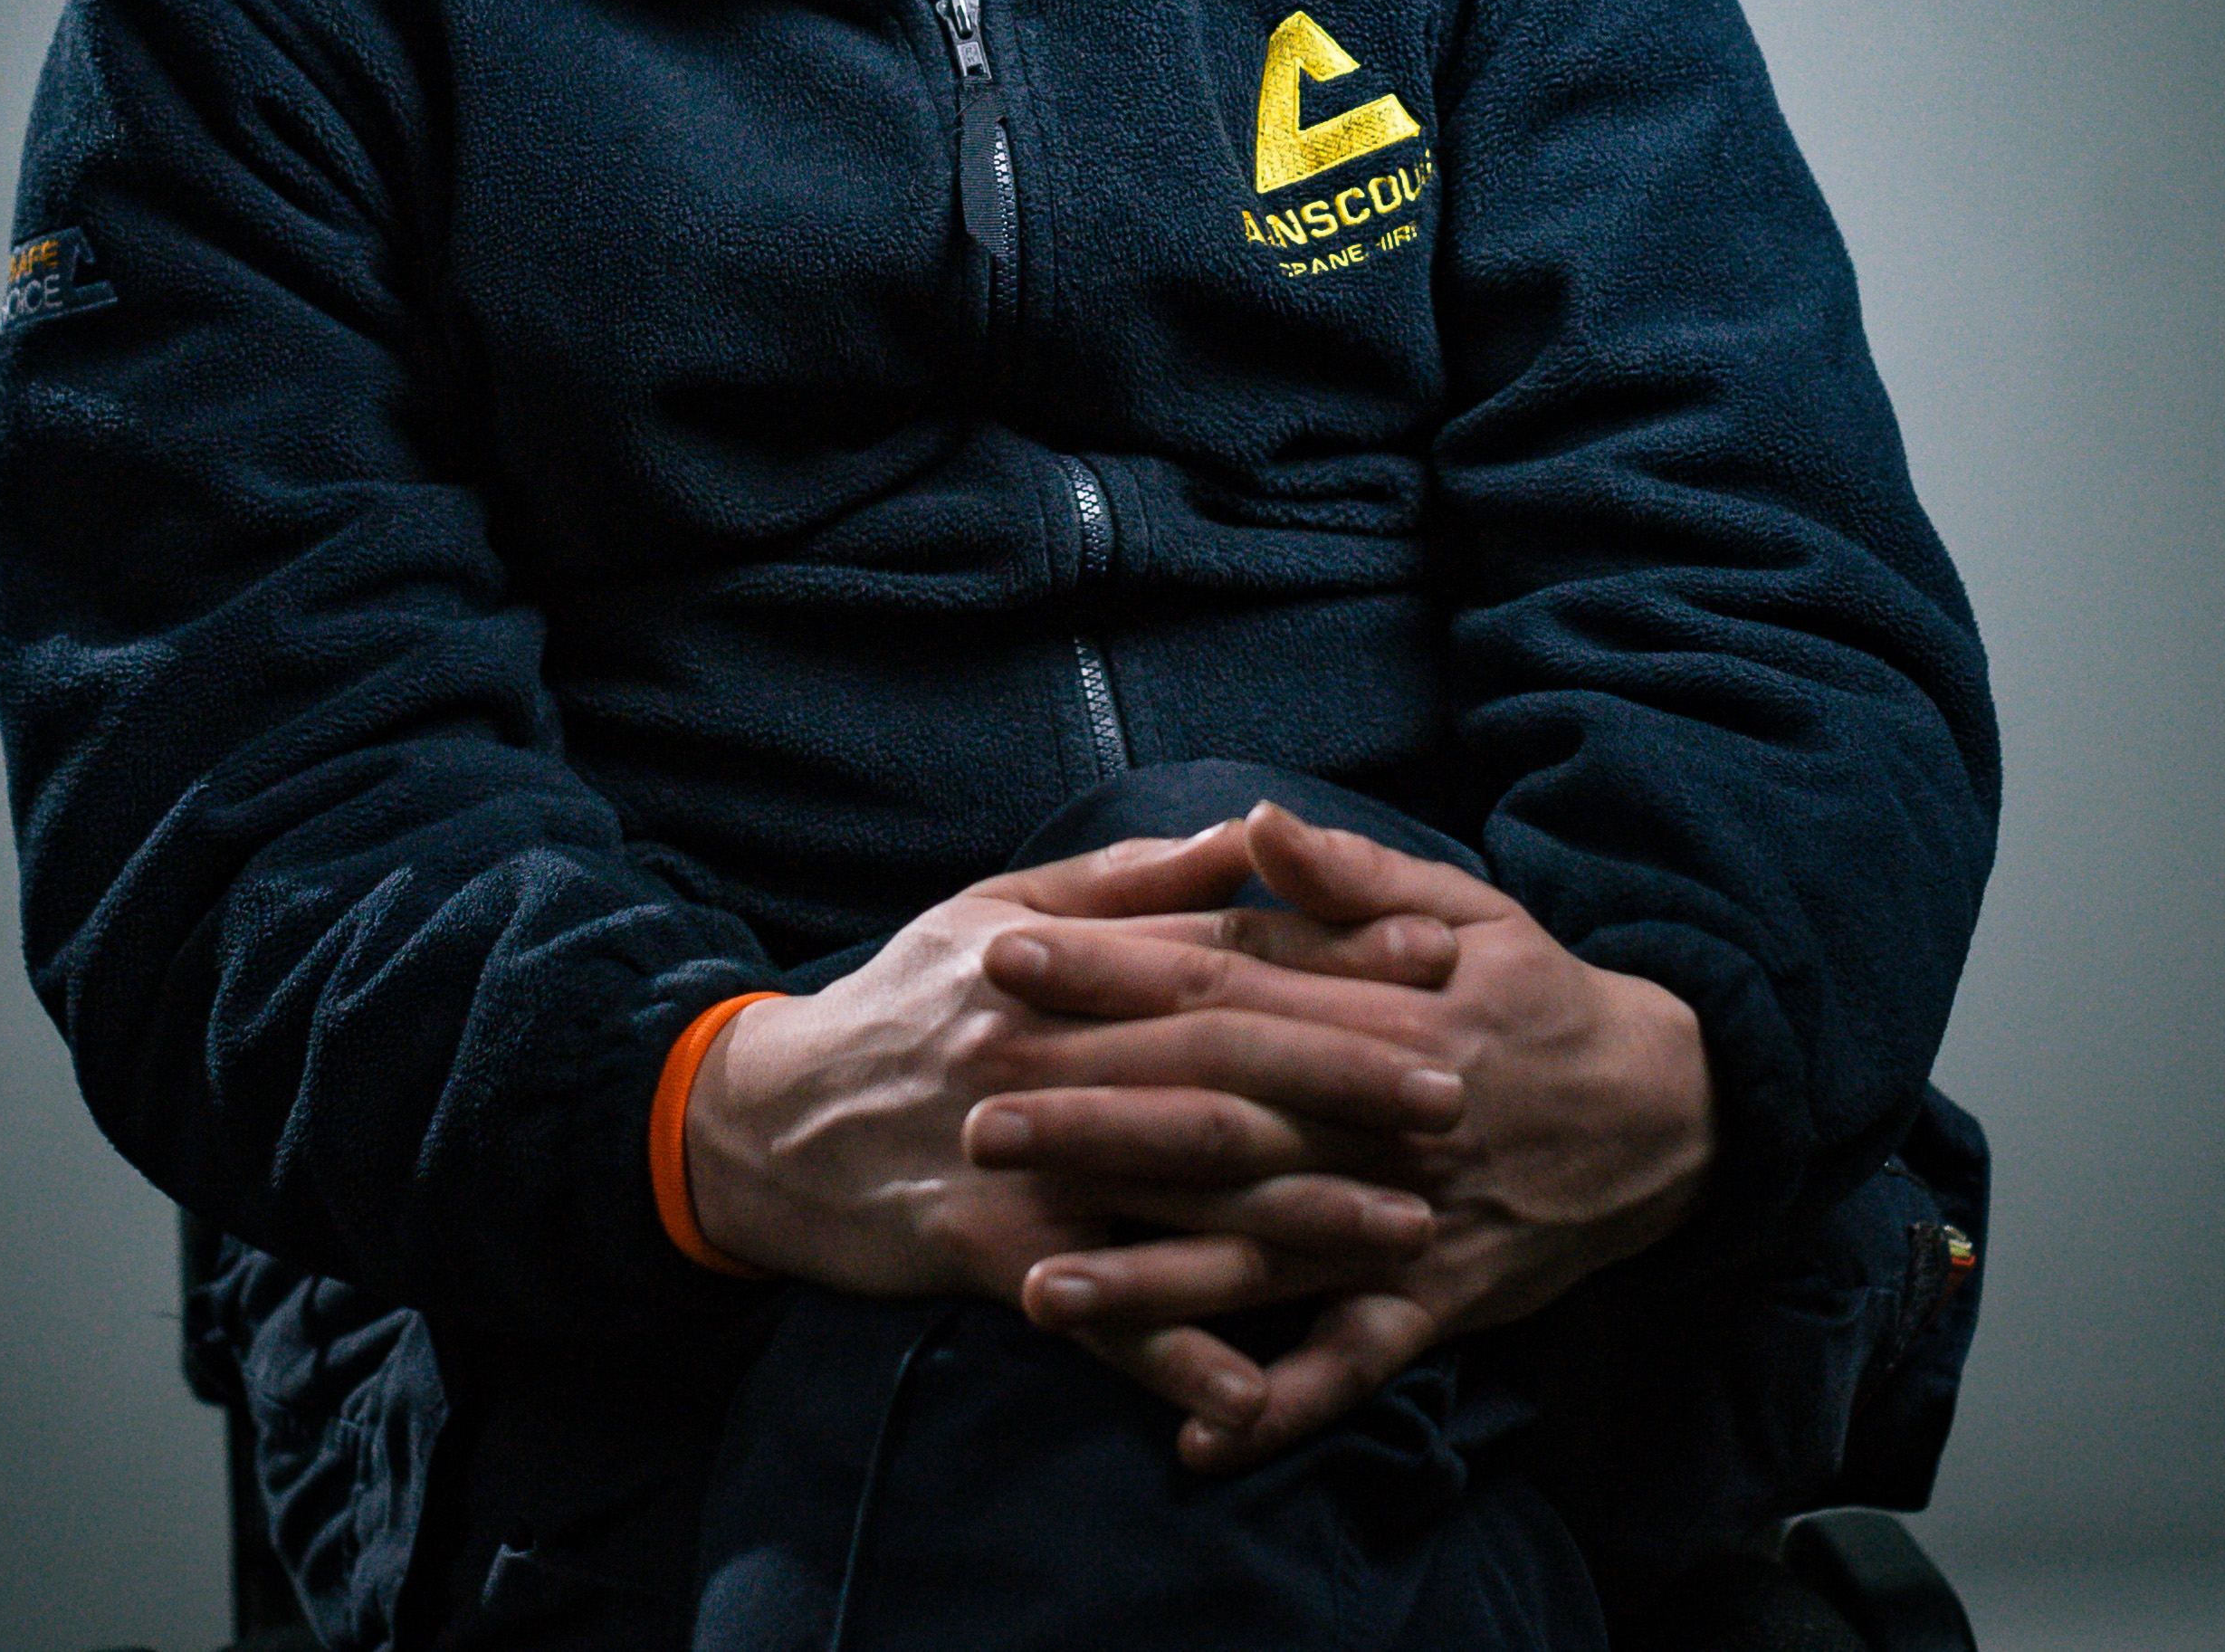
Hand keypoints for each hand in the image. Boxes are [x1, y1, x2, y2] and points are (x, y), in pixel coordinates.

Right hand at [681, 819, 1460, 1431]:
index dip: (1332, 954)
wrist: (769, 1117)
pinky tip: (1255, 1390)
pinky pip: (1096, 1313)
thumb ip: (1124, 881)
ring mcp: (1018, 1156)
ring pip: (1177, 1190)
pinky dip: (1174, 1353)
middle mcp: (1045, 1052)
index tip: (1436, 956)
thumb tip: (1240, 834)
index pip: (1217, 952)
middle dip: (1344, 1083)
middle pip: (1217, 1067)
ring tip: (1406, 1233)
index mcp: (1057, 962)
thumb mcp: (996, 907)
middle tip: (1454, 1100)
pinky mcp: (986, 1247)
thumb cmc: (904, 1004)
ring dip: (1298, 1220)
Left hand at [976, 804, 1716, 1468]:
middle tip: (974, 1118)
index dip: (1106, 971)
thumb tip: (1252, 822)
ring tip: (1037, 1292)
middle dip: (1090, 1122)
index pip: (1216, 983)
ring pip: (1261, 1256)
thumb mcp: (1460, 907)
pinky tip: (1196, 1434)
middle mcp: (1377, 1119)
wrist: (1669, 1111)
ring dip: (1149, 1282)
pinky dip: (1279, 1402)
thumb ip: (1349, 872)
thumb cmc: (1538, 994)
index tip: (1003, 956)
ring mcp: (1405, 1219)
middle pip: (1215, 1120)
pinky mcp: (1438, 1301)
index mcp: (1374, 1008)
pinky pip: (1351, 1364)